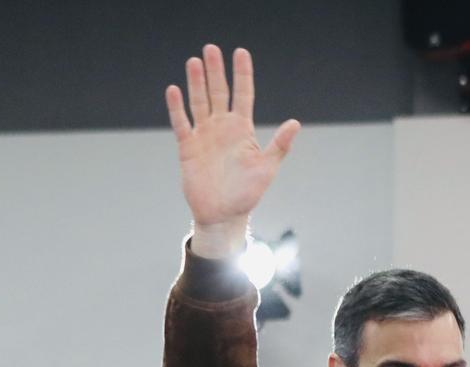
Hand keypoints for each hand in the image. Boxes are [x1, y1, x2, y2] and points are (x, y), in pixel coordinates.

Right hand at [165, 45, 300, 258]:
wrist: (223, 215)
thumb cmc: (247, 193)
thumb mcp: (266, 168)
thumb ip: (279, 146)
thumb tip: (295, 124)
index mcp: (242, 129)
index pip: (243, 94)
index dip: (242, 74)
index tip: (240, 52)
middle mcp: (222, 127)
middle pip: (218, 92)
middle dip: (215, 71)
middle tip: (211, 49)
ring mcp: (204, 135)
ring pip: (199, 103)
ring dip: (196, 83)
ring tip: (194, 61)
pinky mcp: (188, 148)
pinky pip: (182, 124)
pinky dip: (177, 108)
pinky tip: (174, 90)